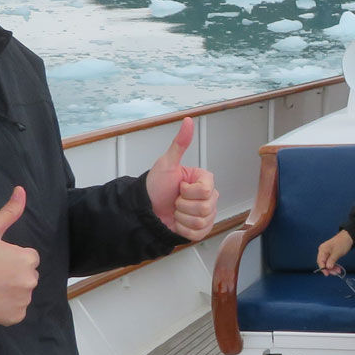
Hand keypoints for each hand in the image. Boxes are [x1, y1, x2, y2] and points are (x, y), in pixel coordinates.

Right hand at [0, 187, 39, 324]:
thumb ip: (8, 212)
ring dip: (10, 291)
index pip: (28, 257)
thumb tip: (22, 190)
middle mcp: (30, 281)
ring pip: (22, 293)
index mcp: (27, 259)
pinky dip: (6, 308)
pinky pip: (16, 311)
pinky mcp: (15, 317)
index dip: (10, 258)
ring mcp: (23, 301)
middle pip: (27, 275)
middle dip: (13, 274)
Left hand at [146, 117, 218, 240]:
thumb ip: (179, 143)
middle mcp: (209, 196)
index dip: (188, 191)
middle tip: (175, 199)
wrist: (146, 209)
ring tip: (175, 210)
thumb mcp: (166, 163)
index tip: (179, 187)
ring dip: (182, 217)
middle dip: (183, 205)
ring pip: (202, 220)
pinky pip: (198, 233)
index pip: (206, 190)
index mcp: (204, 180)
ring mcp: (207, 213)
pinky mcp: (201, 229)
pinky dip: (183, 228)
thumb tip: (188, 122)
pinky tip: (177, 220)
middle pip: (206, 207)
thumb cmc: (155, 186)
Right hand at [317, 230, 353, 273]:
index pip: (320, 261)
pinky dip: (334, 265)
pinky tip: (338, 268)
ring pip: (327, 263)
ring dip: (332, 268)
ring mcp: (327, 253)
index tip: (327, 274)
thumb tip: (328, 267)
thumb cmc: (342, 242)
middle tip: (336, 273)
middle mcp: (323, 251)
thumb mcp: (337, 252)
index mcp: (323, 250)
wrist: (348, 237)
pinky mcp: (331, 254)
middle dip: (329, 269)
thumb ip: (331, 260)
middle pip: (323, 263)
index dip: (323, 268)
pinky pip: (330, 262)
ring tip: (339, 271)